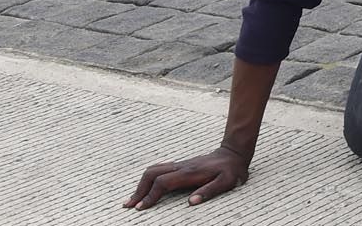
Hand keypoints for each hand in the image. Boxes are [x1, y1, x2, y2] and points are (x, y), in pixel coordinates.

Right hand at [123, 146, 248, 209]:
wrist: (233, 154)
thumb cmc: (231, 170)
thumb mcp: (227, 182)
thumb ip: (210, 190)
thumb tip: (191, 202)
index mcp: (189, 173)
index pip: (162, 183)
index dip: (150, 195)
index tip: (140, 208)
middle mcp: (181, 167)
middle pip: (151, 174)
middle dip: (138, 190)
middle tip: (128, 205)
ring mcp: (180, 165)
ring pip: (153, 170)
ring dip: (141, 184)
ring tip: (133, 199)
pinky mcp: (180, 166)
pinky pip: (159, 170)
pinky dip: (148, 179)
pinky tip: (146, 188)